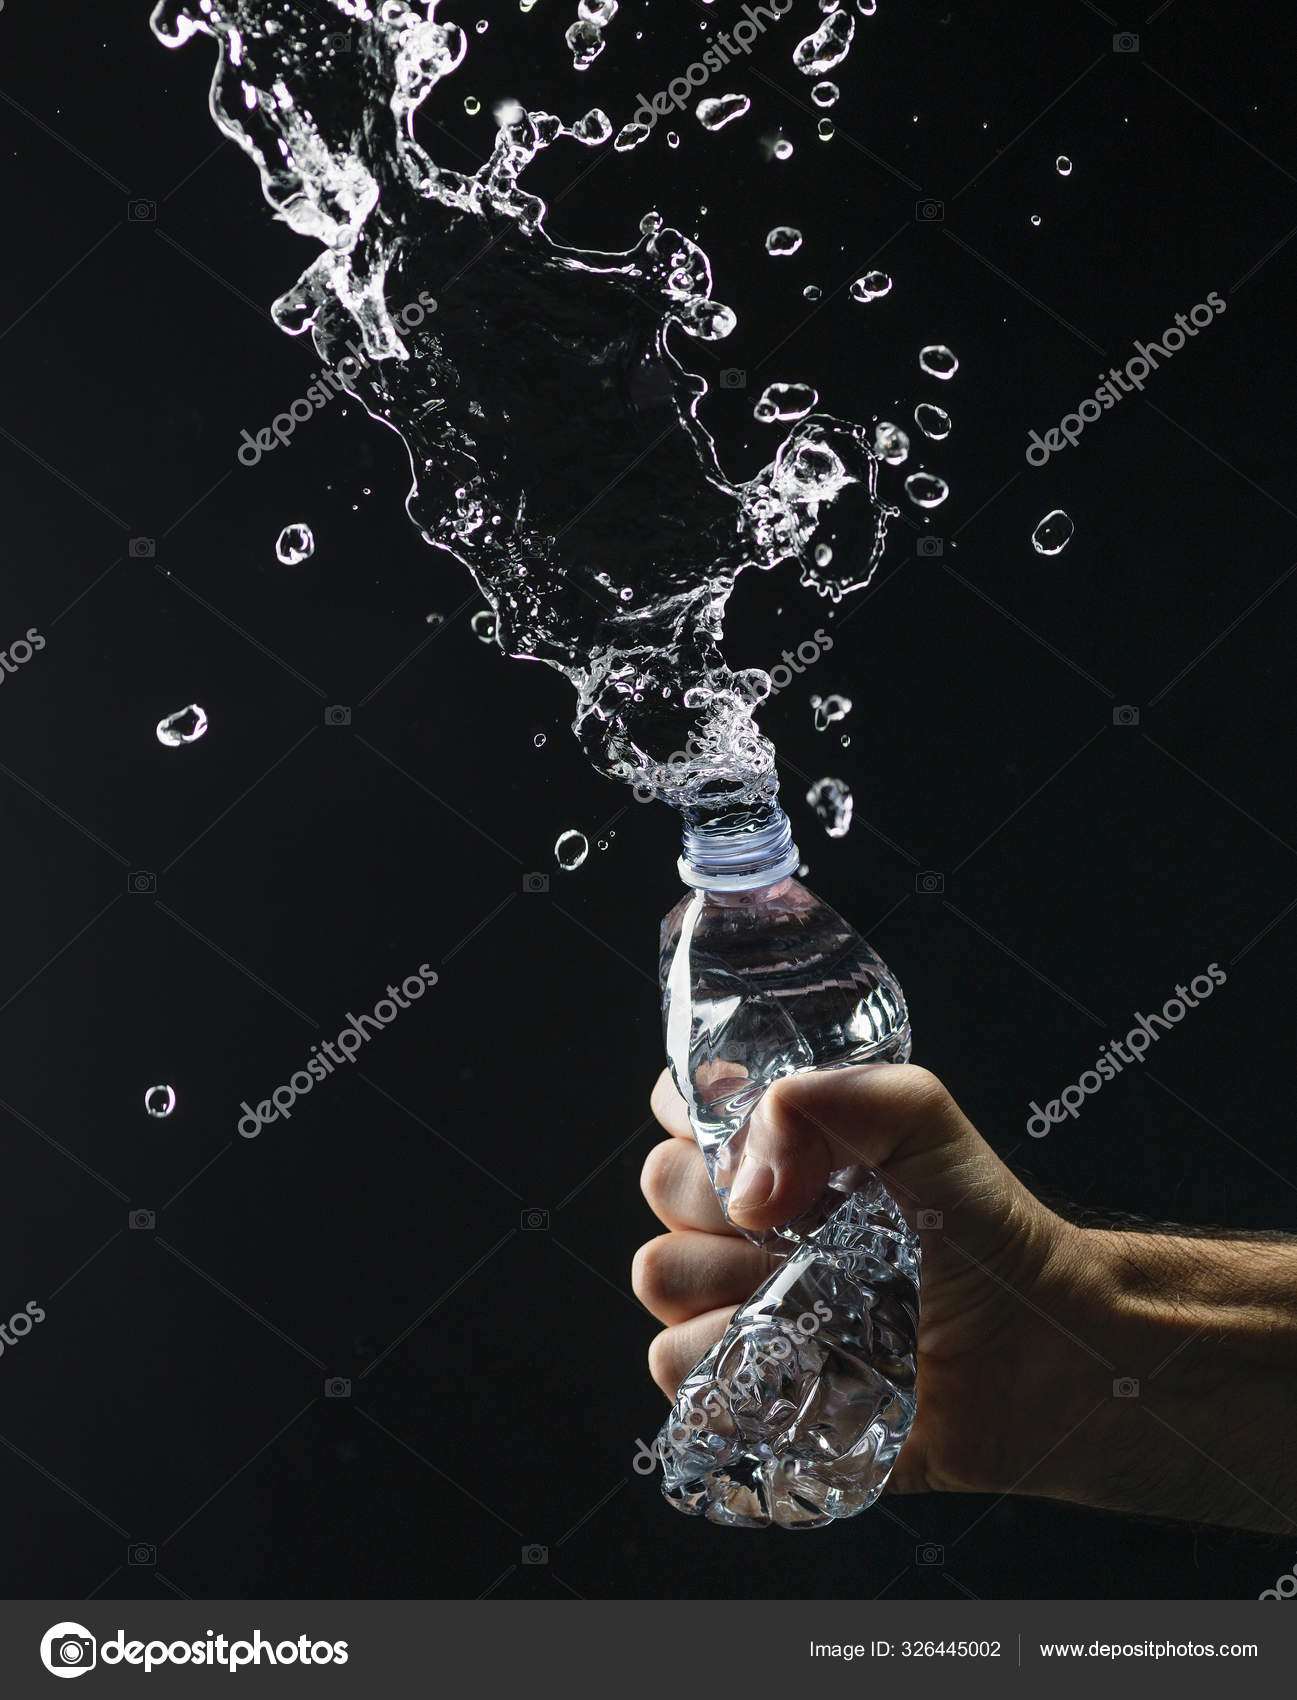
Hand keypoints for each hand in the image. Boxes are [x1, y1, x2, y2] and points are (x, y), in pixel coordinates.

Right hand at [633, 1061, 1090, 1498]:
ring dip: (728, 1284)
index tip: (753, 1141)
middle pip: (660, 1186)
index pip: (681, 1104)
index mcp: (776, 1147)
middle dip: (721, 1200)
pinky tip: (803, 1355)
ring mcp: (739, 1299)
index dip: (695, 1115)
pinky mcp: (745, 1384)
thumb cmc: (985, 1228)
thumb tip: (748, 1184)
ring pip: (660, 1276)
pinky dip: (731, 1361)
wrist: (1039, 1346)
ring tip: (811, 1294)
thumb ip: (838, 1096)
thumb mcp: (924, 1120)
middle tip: (804, 1222)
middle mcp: (745, 1219)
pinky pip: (679, 1368)